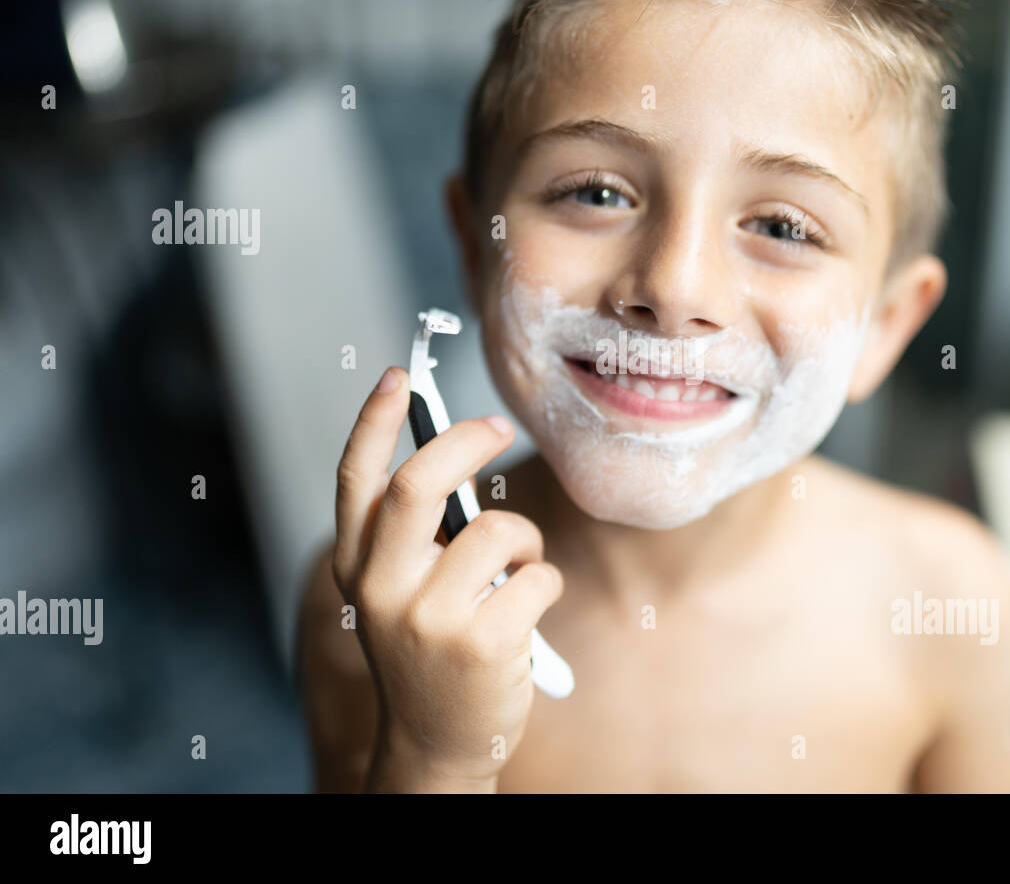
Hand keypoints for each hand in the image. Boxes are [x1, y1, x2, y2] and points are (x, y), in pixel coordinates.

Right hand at [332, 367, 563, 790]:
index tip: (397, 374)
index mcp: (357, 569)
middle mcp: (382, 589)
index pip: (355, 480)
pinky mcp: (480, 643)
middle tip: (495, 426)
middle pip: (419, 484)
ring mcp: (429, 618)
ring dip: (525, 539)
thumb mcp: (400, 593)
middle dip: (464, 440)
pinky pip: (539, 576)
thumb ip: (416, 535)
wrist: (437, 743)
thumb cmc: (431, 651)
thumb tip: (460, 455)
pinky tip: (527, 613)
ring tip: (518, 571)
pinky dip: (545, 583)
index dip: (373, 420)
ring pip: (499, 531)